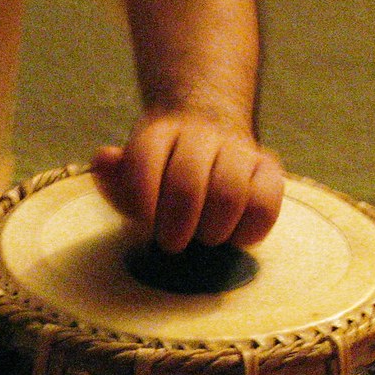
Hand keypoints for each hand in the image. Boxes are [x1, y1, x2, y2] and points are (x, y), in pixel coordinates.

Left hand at [92, 112, 283, 252]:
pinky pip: (265, 205)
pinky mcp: (269, 169)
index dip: (142, 202)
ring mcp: (239, 149)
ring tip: (204, 237)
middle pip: (186, 184)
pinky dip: (247, 232)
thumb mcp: (130, 172)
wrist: (209, 135)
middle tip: (172, 242)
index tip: (146, 221)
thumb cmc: (160, 171)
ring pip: (230, 195)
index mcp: (159, 132)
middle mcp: (201, 134)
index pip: (144, 163)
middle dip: (176, 226)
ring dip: (212, 230)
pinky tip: (233, 236)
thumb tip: (105, 159)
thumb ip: (114, 176)